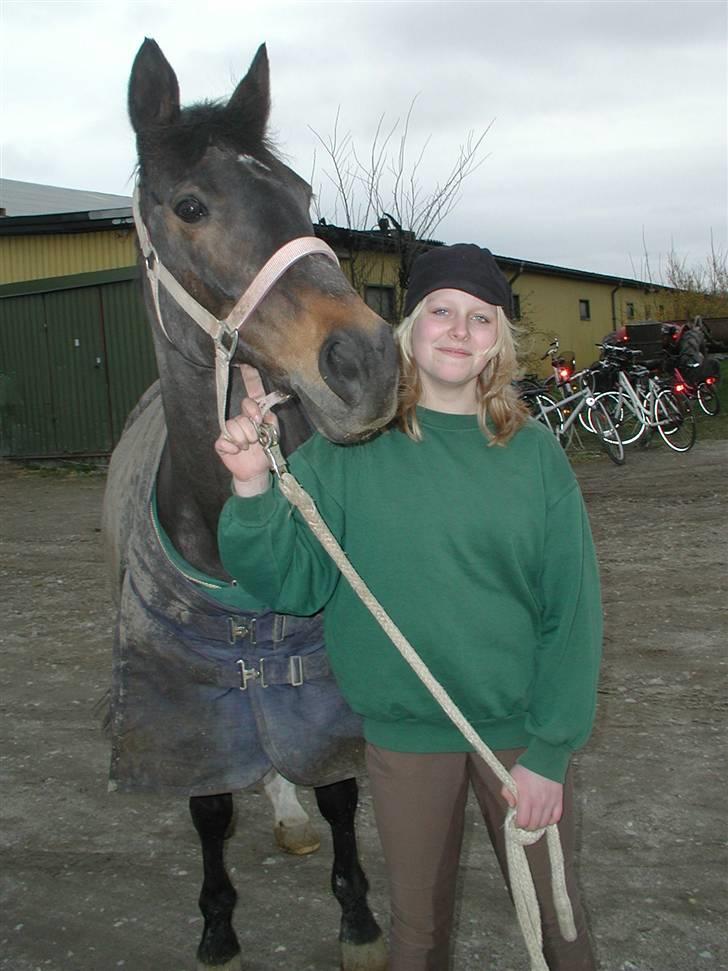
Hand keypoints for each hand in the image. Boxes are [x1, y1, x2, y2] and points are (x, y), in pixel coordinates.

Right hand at [214, 366, 278, 495]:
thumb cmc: (265, 449)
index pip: (253, 390)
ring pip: (235, 427)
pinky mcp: (221, 441)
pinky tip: (236, 451)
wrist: (256, 470)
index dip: (250, 376)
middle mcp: (241, 417)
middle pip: (244, 413)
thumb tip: (262, 413)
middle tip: (256, 438)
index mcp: (254, 412)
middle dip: (252, 428)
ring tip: (247, 446)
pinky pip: (225, 440)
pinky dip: (233, 448)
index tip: (246, 363)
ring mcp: (230, 428)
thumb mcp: (273, 433)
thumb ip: (270, 420)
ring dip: (244, 440)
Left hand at [501, 764, 562, 830]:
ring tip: (533, 820)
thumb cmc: (527, 768)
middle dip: (527, 826)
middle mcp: (539, 803)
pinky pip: (555, 818)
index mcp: (526, 798)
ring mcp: (550, 803)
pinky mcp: (558, 801)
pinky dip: (550, 820)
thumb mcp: (511, 778)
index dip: (518, 824)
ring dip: (538, 825)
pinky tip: (545, 817)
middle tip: (525, 822)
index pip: (523, 822)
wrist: (545, 758)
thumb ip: (506, 792)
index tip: (517, 821)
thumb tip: (511, 805)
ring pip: (544, 823)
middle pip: (534, 825)